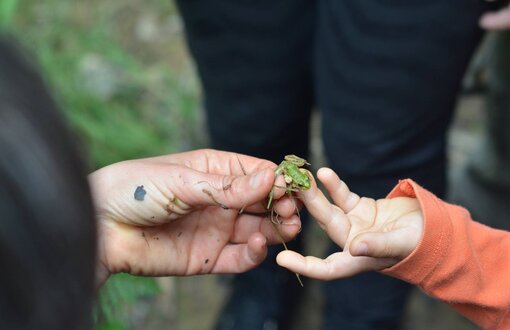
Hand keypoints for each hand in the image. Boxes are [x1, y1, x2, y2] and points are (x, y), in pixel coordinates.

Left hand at [90, 149, 299, 284]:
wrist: (99, 228)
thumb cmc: (135, 190)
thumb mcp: (183, 181)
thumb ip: (228, 186)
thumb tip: (271, 178)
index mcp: (215, 171)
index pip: (258, 173)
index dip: (279, 180)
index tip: (296, 187)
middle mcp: (220, 200)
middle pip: (264, 202)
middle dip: (283, 205)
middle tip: (294, 211)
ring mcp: (217, 229)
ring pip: (259, 229)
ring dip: (278, 229)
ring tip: (288, 227)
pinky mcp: (209, 257)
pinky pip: (241, 258)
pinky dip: (256, 253)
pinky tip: (260, 243)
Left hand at [276, 168, 422, 279]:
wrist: (435, 226)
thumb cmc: (421, 242)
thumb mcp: (401, 244)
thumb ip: (378, 245)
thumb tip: (354, 248)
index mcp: (358, 259)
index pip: (328, 268)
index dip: (304, 265)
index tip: (281, 259)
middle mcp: (352, 242)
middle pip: (326, 225)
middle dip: (310, 207)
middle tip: (293, 188)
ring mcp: (356, 224)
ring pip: (330, 208)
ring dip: (317, 194)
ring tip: (304, 176)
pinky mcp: (362, 208)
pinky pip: (343, 196)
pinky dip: (334, 185)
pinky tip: (324, 173)